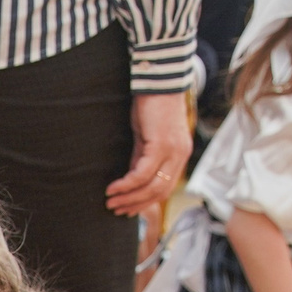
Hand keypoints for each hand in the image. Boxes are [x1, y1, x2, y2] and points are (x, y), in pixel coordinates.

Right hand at [106, 92, 189, 216]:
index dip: (146, 201)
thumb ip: (142, 157)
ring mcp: (173, 151)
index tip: (128, 209)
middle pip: (160, 192)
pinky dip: (126, 184)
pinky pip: (142, 173)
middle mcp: (180, 155)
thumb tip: (132, 177)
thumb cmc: (151, 105)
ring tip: (111, 202)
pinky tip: (113, 188)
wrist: (159, 81)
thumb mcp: (147, 136)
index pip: (165, 187)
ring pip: (152, 186)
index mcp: (180, 154)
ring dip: (130, 197)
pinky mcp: (161, 145)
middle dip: (137, 204)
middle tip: (117, 210)